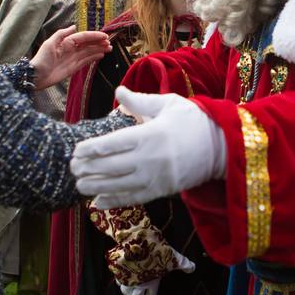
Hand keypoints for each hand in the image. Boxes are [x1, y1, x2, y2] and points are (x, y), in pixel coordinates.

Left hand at [31, 26, 109, 89]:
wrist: (36, 76)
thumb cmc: (41, 59)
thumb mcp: (49, 43)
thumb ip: (61, 34)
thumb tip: (74, 27)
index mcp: (66, 42)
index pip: (83, 37)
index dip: (94, 36)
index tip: (105, 36)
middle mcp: (71, 49)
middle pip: (88, 44)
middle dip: (98, 43)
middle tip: (109, 43)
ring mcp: (73, 59)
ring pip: (89, 52)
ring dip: (99, 49)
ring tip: (109, 48)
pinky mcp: (73, 68)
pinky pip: (86, 61)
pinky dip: (94, 58)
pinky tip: (101, 55)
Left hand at [71, 87, 225, 208]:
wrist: (223, 146)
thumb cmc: (194, 120)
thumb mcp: (168, 104)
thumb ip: (139, 101)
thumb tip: (118, 91)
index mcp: (149, 135)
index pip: (111, 145)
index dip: (90, 150)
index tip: (76, 151)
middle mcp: (149, 159)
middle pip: (109, 168)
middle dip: (87, 169)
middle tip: (71, 168)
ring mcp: (155, 178)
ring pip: (117, 186)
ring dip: (95, 187)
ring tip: (79, 185)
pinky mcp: (162, 191)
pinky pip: (133, 199)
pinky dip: (113, 201)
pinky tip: (98, 202)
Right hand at [116, 249, 195, 294]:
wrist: (138, 240)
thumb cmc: (158, 251)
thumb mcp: (174, 258)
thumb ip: (184, 264)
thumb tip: (193, 268)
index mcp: (151, 284)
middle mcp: (138, 285)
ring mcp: (126, 278)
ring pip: (124, 291)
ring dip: (127, 292)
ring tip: (129, 289)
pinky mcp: (118, 271)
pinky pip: (119, 280)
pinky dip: (121, 280)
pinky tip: (124, 277)